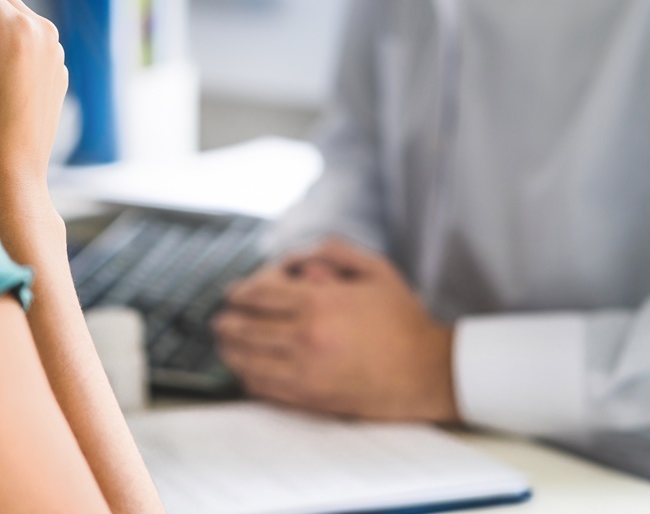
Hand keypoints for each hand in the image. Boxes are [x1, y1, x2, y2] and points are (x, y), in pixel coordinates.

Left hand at [213, 239, 459, 422]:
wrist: (428, 371)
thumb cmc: (402, 319)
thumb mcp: (374, 269)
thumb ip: (332, 252)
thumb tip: (294, 258)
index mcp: (320, 302)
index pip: (260, 295)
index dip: (239, 293)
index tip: (232, 294)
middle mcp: (307, 336)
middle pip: (246, 327)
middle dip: (227, 322)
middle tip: (220, 320)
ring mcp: (306, 370)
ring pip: (248, 359)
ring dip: (230, 349)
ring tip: (224, 344)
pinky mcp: (311, 397)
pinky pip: (264, 387)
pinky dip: (248, 376)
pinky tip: (245, 369)